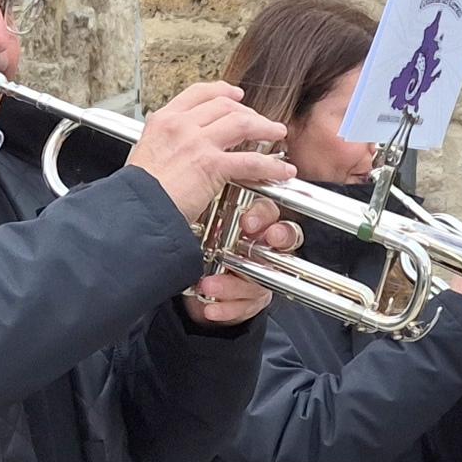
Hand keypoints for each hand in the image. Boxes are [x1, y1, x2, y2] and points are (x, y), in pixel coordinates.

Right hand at [125, 79, 293, 227]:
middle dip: (248, 112)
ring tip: (278, 134)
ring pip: (242, 124)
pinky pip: (250, 161)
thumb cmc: (137, 193)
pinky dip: (271, 165)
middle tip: (261, 121)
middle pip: (225, 105)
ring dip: (265, 128)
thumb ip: (162, 144)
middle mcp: (181, 125)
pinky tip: (281, 171)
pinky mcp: (211, 165)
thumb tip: (171, 146)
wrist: (135, 211)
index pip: (198, 93)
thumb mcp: (143, 155)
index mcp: (163, 120)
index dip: (222, 90)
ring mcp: (197, 142)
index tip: (234, 94)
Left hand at [181, 193, 290, 326]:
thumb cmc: (191, 236)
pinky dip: (228, 307)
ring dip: (235, 284)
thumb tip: (200, 154)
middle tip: (246, 249)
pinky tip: (210, 307)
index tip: (248, 223)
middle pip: (283, 241)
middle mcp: (258, 243)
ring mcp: (256, 272)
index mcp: (249, 218)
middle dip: (271, 245)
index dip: (264, 216)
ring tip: (210, 284)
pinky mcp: (248, 299)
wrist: (179, 276)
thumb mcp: (194, 209)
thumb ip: (203, 184)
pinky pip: (247, 305)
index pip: (269, 211)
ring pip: (263, 278)